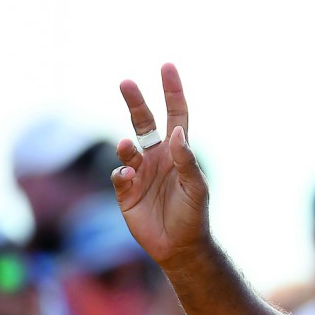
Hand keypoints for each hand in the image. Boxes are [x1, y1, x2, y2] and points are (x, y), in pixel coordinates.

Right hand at [112, 63, 210, 268]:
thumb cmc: (194, 216)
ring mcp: (140, 173)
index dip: (172, 92)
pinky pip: (118, 175)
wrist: (179, 247)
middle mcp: (157, 157)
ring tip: (128, 146)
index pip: (175, 115)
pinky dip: (122, 173)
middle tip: (126, 82)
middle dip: (136, 102)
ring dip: (126, 145)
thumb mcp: (196, 188)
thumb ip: (187, 161)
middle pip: (143, 122)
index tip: (167, 67)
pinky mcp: (125, 191)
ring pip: (127, 147)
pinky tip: (129, 179)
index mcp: (177, 152)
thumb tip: (178, 134)